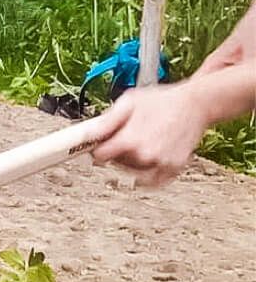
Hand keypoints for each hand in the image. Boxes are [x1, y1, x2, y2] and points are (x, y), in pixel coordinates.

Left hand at [90, 84, 210, 186]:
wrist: (195, 104)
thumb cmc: (161, 100)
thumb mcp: (128, 103)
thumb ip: (106, 121)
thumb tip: (87, 135)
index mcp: (130, 140)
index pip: (100, 156)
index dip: (97, 148)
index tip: (98, 144)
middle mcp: (145, 155)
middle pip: (117, 164)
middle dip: (116, 152)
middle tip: (124, 136)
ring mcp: (161, 164)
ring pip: (134, 172)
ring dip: (131, 162)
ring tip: (139, 143)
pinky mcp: (175, 168)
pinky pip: (154, 180)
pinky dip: (147, 175)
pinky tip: (146, 161)